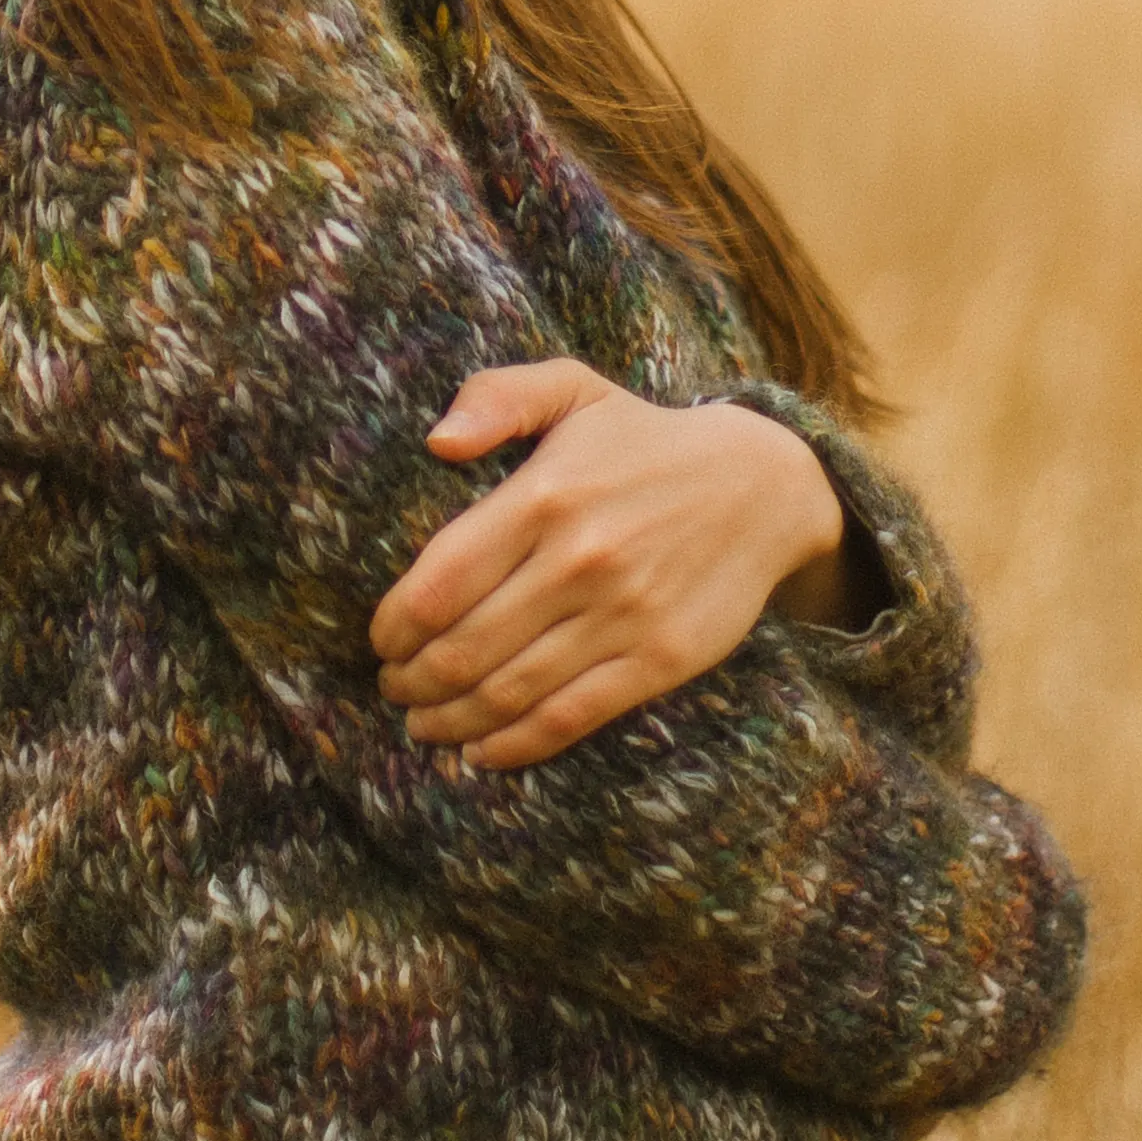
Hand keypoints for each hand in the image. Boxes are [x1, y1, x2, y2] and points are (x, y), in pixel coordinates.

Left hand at [368, 358, 858, 771]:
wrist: (761, 487)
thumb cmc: (645, 442)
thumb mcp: (575, 389)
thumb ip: (497, 396)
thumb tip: (436, 442)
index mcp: (545, 495)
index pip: (441, 580)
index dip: (395, 624)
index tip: (379, 640)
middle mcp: (579, 559)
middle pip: (465, 647)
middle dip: (413, 680)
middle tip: (394, 687)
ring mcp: (622, 614)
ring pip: (510, 690)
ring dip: (450, 719)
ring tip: (424, 723)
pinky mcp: (660, 660)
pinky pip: (570, 717)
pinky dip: (514, 745)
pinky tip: (481, 751)